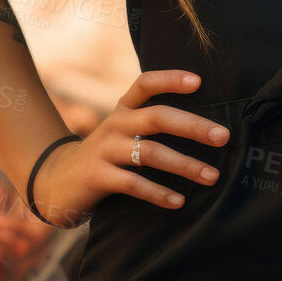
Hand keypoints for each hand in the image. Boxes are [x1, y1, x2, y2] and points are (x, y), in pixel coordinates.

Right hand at [31, 69, 228, 226]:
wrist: (57, 181)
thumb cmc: (107, 154)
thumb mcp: (124, 131)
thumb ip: (152, 123)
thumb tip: (205, 125)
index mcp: (124, 108)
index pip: (145, 83)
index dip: (170, 79)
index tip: (199, 82)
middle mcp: (115, 123)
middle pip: (156, 117)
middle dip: (192, 126)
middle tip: (224, 137)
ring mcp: (104, 149)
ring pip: (150, 153)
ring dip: (184, 165)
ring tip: (212, 176)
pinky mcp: (97, 176)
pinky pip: (133, 183)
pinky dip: (158, 193)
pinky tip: (179, 201)